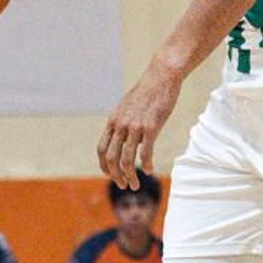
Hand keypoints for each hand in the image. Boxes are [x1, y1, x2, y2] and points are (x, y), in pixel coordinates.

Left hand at [99, 59, 181, 189]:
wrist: (161, 77)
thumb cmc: (147, 92)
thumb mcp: (128, 107)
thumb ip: (124, 124)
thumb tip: (128, 141)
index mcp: (113, 121)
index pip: (102, 149)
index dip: (103, 165)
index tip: (110, 174)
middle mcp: (121, 125)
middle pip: (111, 158)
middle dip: (115, 176)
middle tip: (124, 185)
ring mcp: (135, 127)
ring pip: (127, 160)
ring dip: (130, 176)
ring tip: (134, 184)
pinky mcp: (151, 127)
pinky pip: (146, 152)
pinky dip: (146, 165)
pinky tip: (149, 170)